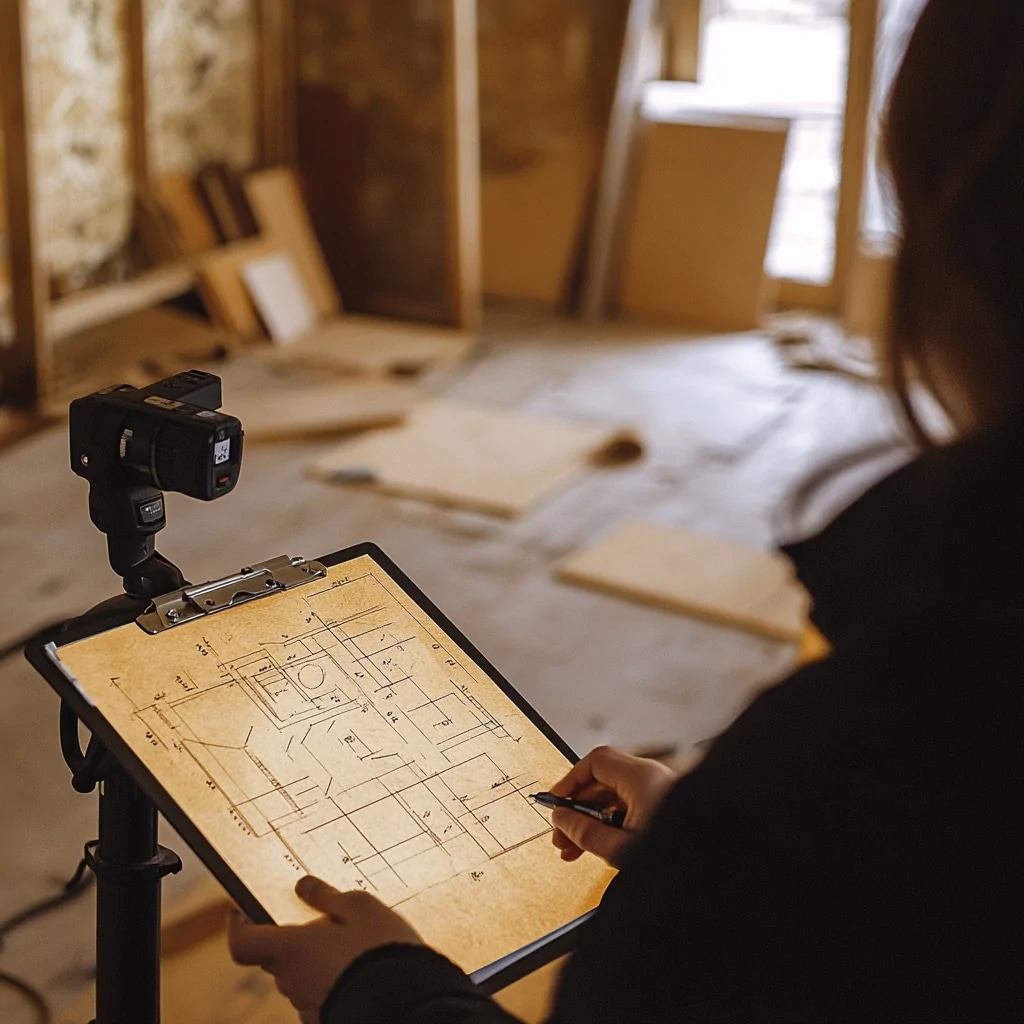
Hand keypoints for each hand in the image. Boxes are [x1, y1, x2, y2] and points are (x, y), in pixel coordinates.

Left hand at [228, 876, 421, 1023]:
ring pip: (300, 976)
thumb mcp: (360, 907)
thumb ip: (327, 897)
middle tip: (329, 922)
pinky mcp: (325, 1019)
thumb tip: (303, 887)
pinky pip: (319, 995)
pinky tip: (359, 973)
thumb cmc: (380, 949)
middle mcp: (290, 980)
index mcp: (290, 949)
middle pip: (277, 956)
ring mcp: (307, 1005)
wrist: (406, 1003)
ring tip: (354, 947)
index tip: (240, 911)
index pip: (243, 943)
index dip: (238, 927)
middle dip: (296, 938)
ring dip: (315, 961)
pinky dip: (330, 982)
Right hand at [550, 746, 675, 866]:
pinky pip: (628, 808)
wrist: (712, 871)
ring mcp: (659, 792)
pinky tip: (597, 847)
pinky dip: (610, 824)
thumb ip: (586, 833)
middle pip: (602, 781)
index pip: (595, 762)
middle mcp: (652, 778)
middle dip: (578, 808)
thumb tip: (563, 820)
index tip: (556, 800)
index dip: (570, 779)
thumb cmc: (679, 855)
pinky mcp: (664, 807)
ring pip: (614, 798)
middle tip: (562, 832)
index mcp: (642, 779)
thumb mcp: (622, 849)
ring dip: (591, 820)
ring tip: (574, 847)